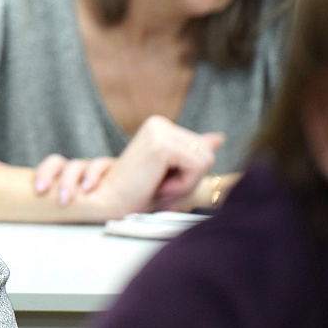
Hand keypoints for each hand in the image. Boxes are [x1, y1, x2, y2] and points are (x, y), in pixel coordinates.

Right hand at [32, 116, 223, 220]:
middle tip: (161, 186)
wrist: (109, 203)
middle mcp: (160, 123)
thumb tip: (219, 137)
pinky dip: (184, 184)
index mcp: (160, 126)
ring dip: (187, 182)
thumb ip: (195, 152)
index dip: (190, 173)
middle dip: (190, 177)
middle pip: (207, 152)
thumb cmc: (137, 193)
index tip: (162, 181)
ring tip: (160, 186)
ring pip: (206, 159)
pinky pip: (199, 166)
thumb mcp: (172, 173)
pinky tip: (161, 187)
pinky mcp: (162, 145)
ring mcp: (160, 131)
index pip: (203, 148)